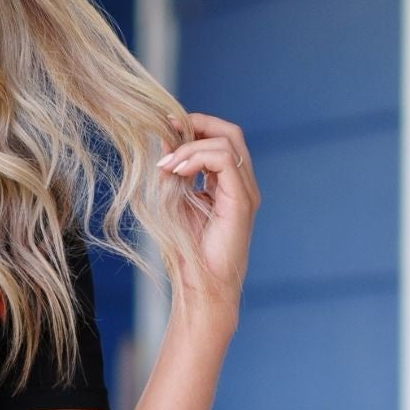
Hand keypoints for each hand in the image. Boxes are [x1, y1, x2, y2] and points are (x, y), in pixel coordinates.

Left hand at [159, 110, 257, 325]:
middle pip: (229, 133)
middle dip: (197, 124)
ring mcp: (245, 191)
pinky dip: (198, 158)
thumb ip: (173, 172)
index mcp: (227, 183)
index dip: (194, 126)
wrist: (199, 285)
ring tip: (167, 164)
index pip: (219, 138)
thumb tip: (163, 140)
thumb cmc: (186, 250)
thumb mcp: (173, 200)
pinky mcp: (242, 201)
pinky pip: (225, 161)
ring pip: (228, 142)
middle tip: (167, 129)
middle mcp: (241, 184)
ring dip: (191, 146)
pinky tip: (177, 171)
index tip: (165, 126)